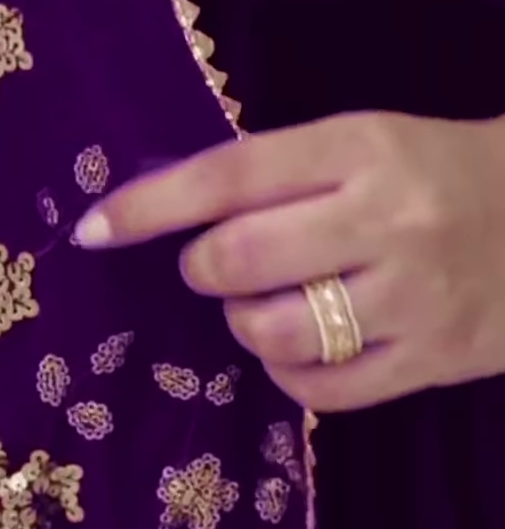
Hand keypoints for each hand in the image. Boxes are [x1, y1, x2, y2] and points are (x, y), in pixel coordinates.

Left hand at [74, 112, 504, 411]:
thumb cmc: (431, 167)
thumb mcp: (362, 140)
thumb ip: (281, 170)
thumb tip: (173, 207)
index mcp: (359, 145)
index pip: (232, 173)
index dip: (153, 203)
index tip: (94, 227)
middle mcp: (386, 217)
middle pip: (244, 256)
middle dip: (202, 267)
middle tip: (208, 264)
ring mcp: (414, 295)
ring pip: (279, 330)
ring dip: (243, 324)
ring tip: (258, 305)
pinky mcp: (435, 359)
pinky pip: (327, 388)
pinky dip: (288, 373)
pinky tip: (295, 348)